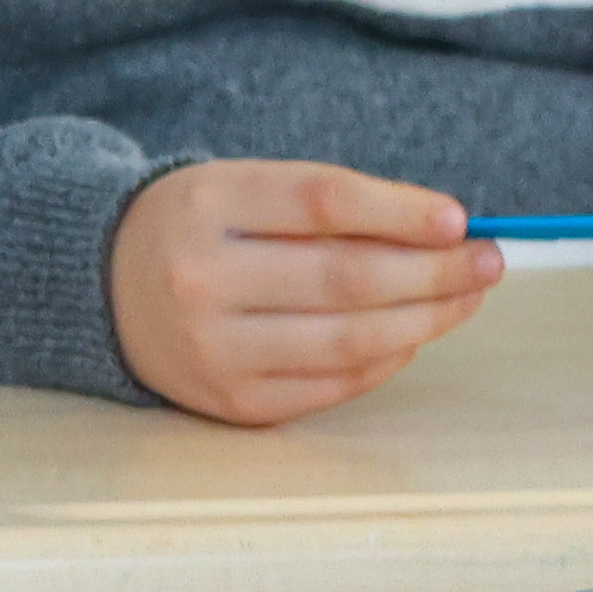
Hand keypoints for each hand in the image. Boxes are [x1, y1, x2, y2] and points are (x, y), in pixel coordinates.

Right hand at [105, 161, 493, 426]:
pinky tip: (413, 334)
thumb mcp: (247, 189)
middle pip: (347, 278)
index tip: (459, 217)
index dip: (401, 210)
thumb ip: (336, 205)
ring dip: (426, 320)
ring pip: (349, 341)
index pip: (324, 201)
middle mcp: (202, 280)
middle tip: (487, 261)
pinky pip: (332, 386)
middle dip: (435, 272)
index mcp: (209, 205)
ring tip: (466, 297)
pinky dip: (387, 360)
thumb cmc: (203, 227)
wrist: (105, 287)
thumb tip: (445, 230)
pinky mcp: (229, 402)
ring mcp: (213, 349)